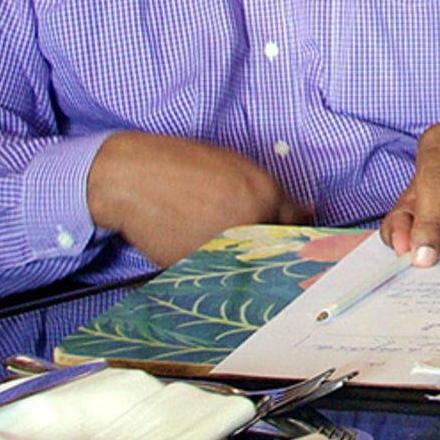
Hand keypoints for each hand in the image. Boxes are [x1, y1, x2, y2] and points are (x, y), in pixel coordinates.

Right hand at [87, 132, 306, 267]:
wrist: (133, 178)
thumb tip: (306, 214)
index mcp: (265, 195)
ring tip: (213, 236)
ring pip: (247, 266)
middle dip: (267, 247)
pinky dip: (213, 266)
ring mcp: (225, 247)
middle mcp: (250, 223)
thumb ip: (273, 194)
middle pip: (274, 249)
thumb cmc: (184, 165)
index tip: (297, 241)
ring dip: (240, 260)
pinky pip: (217, 273)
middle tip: (247, 239)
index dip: (295, 232)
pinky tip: (196, 244)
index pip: (297, 226)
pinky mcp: (197, 266)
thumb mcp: (237, 167)